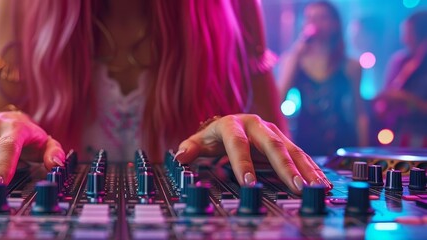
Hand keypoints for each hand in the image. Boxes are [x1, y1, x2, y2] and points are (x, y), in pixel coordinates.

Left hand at [175, 114, 331, 193]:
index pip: (238, 144)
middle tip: (295, 186)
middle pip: (273, 145)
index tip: (247, 182)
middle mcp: (257, 125)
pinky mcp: (286, 142)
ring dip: (305, 169)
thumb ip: (190, 148)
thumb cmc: (216, 135)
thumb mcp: (200, 139)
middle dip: (285, 167)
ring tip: (316, 187)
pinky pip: (301, 155)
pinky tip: (323, 183)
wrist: (233, 121)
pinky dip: (312, 169)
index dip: (242, 162)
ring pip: (292, 150)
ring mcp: (274, 133)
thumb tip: (180, 156)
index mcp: (234, 124)